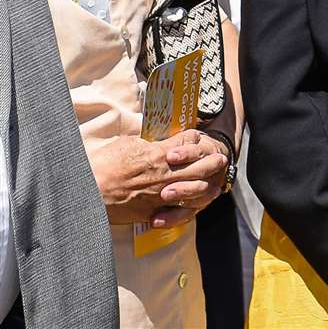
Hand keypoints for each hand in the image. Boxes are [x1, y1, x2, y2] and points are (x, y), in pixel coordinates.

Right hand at [88, 130, 223, 224]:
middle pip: (200, 166)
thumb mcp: (126, 144)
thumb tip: (156, 139)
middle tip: (220, 158)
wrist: (84, 194)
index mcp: (158, 155)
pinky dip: (190, 209)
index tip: (198, 137)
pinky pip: (178, 213)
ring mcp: (160, 196)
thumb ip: (147, 142)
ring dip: (209, 185)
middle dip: (213, 161)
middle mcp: (164, 176)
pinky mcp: (151, 213)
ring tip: (216, 182)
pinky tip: (196, 205)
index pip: (189, 142)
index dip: (196, 138)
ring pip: (196, 190)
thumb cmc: (101, 165)